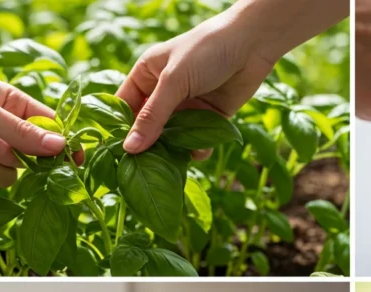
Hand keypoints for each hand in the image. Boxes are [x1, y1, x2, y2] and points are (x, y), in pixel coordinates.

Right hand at [116, 13, 274, 156]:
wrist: (252, 44)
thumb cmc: (206, 51)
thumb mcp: (174, 81)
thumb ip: (152, 116)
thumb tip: (130, 148)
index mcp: (148, 75)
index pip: (125, 106)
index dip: (121, 128)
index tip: (119, 154)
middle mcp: (165, 92)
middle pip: (148, 126)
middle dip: (148, 145)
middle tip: (143, 168)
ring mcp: (188, 105)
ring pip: (173, 136)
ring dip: (172, 150)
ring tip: (169, 166)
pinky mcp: (210, 116)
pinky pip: (198, 139)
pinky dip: (197, 148)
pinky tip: (198, 153)